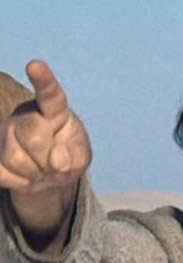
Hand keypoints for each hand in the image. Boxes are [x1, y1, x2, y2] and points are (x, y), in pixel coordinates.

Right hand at [0, 59, 90, 193]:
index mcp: (54, 110)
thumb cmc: (68, 157)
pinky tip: (26, 176)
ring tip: (41, 169)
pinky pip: (2, 173)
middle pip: (31, 136)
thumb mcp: (81, 157)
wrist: (47, 172)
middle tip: (54, 162)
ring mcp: (6, 132)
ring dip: (34, 173)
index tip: (35, 66)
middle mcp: (26, 115)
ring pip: (14, 158)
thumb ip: (76, 157)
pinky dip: (20, 183)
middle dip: (47, 159)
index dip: (43, 81)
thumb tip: (57, 160)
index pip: (50, 94)